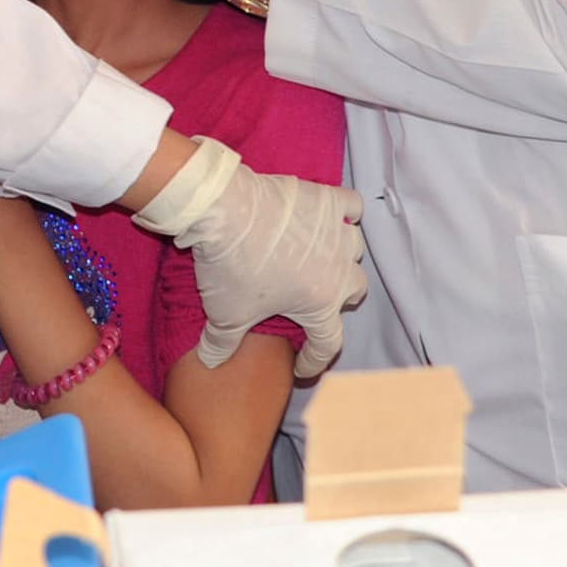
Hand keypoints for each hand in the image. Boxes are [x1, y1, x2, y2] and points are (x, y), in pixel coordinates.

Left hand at [133, 137, 364, 374]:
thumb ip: (221, 344)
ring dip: (343, 258)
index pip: (329, 343)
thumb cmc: (231, 265)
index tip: (299, 367)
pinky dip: (347, 213)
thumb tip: (210, 363)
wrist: (225, 209)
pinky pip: (353, 207)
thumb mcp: (224, 314)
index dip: (314, 362)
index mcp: (321, 302)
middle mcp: (338, 269)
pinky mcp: (327, 199)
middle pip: (354, 291)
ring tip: (323, 258)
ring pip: (356, 251)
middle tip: (311, 301)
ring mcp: (336, 232)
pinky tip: (335, 218)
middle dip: (337, 300)